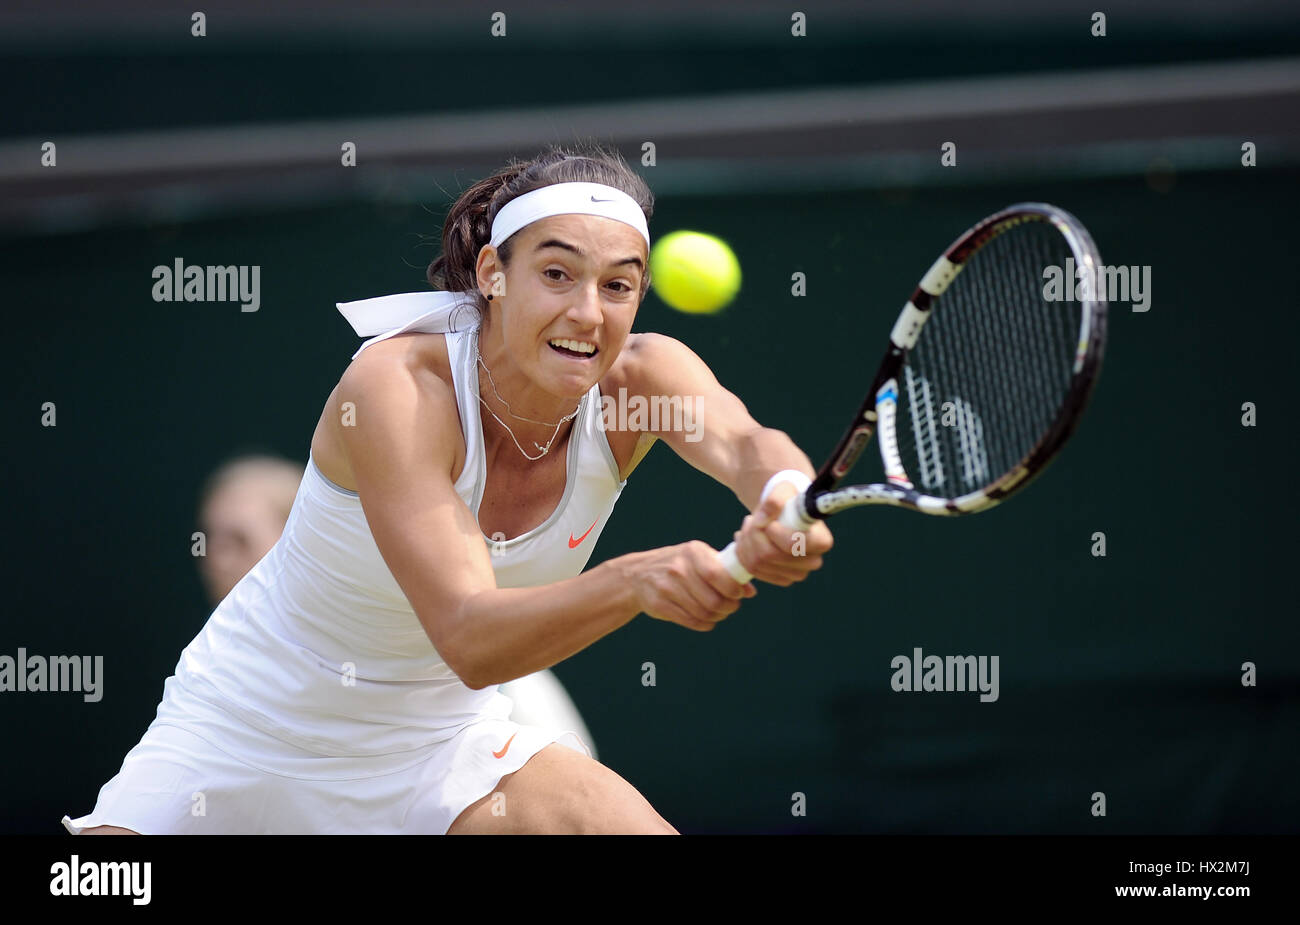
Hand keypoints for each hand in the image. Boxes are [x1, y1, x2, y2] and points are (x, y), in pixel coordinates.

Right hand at [629, 541, 756, 631]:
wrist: (638, 574)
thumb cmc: (678, 565)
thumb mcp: (699, 559)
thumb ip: (725, 571)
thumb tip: (750, 591)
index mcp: (693, 552)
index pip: (718, 575)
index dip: (733, 590)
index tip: (737, 594)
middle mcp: (678, 568)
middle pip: (714, 600)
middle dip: (728, 608)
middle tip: (730, 607)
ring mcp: (667, 587)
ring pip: (703, 613)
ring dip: (717, 617)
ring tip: (718, 613)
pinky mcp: (659, 604)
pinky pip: (691, 622)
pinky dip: (704, 624)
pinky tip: (706, 619)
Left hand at [732, 482, 833, 585]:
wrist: (783, 513)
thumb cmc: (787, 500)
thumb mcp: (783, 490)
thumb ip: (776, 498)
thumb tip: (766, 514)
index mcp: (821, 541)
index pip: (792, 545)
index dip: (772, 532)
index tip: (768, 521)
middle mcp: (813, 561)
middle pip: (770, 556)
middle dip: (754, 535)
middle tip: (752, 519)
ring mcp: (797, 574)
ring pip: (758, 563)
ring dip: (746, 542)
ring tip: (749, 526)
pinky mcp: (782, 579)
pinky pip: (754, 571)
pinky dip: (744, 554)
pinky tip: (747, 540)